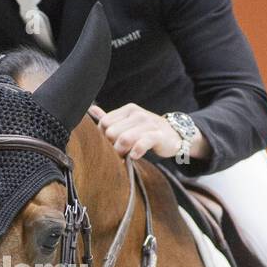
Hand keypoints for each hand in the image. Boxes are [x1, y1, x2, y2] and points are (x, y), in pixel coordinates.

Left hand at [89, 103, 211, 161]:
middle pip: (111, 133)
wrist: (174, 134)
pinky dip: (136, 152)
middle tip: (118, 154)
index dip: (103, 137)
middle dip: (112, 147)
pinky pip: (143, 143)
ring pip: (124, 139)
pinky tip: (135, 156)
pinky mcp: (158, 136)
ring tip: (125, 156)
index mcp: (128, 110)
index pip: (104, 123)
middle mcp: (137, 114)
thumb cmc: (147, 131)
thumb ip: (110, 118)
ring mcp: (149, 124)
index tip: (110, 146)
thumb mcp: (129, 122)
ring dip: (121, 152)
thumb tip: (91, 109)